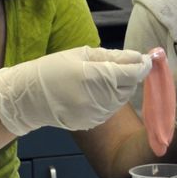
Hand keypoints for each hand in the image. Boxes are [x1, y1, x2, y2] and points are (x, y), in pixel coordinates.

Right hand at [0, 46, 150, 136]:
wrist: (29, 97)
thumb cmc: (52, 69)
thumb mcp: (80, 54)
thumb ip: (111, 57)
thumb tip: (138, 57)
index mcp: (93, 76)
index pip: (130, 73)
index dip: (142, 66)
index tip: (147, 59)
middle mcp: (96, 98)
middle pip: (129, 87)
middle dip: (131, 75)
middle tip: (122, 65)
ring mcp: (95, 113)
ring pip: (122, 99)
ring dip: (122, 87)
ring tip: (104, 77)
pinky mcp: (92, 122)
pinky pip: (111, 109)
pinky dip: (111, 99)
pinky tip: (96, 91)